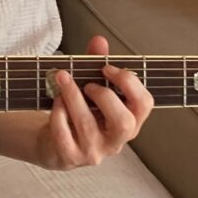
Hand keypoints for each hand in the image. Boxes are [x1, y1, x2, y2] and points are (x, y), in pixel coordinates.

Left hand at [35, 35, 153, 170]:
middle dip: (104, 95)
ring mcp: (93, 152)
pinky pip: (63, 135)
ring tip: (62, 79)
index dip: (129, 83)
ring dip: (73, 96)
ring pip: (87, 124)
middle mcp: (116, 141)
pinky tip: (56, 102)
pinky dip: (58, 113)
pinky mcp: (70, 157)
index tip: (107, 68)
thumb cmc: (78, 113)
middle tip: (88, 84)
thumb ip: (95, 64)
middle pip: (123, 122)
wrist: (53, 144)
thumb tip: (99, 40)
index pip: (145, 104)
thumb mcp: (90, 88)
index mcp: (130, 122)